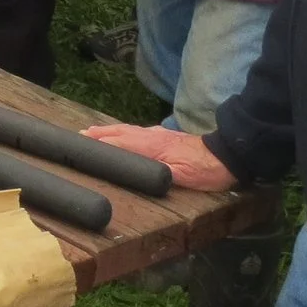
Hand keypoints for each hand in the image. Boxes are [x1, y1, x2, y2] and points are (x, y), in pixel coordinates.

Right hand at [81, 122, 237, 190]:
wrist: (228, 154)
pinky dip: (121, 133)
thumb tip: (133, 170)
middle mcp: (150, 136)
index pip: (118, 143)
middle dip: (98, 134)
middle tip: (78, 136)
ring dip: (107, 132)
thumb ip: (157, 173)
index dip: (99, 144)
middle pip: (119, 133)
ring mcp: (157, 135)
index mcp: (151, 146)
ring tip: (91, 133)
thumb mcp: (181, 176)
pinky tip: (121, 136)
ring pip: (126, 131)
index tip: (78, 145)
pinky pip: (135, 132)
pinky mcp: (164, 137)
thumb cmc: (205, 170)